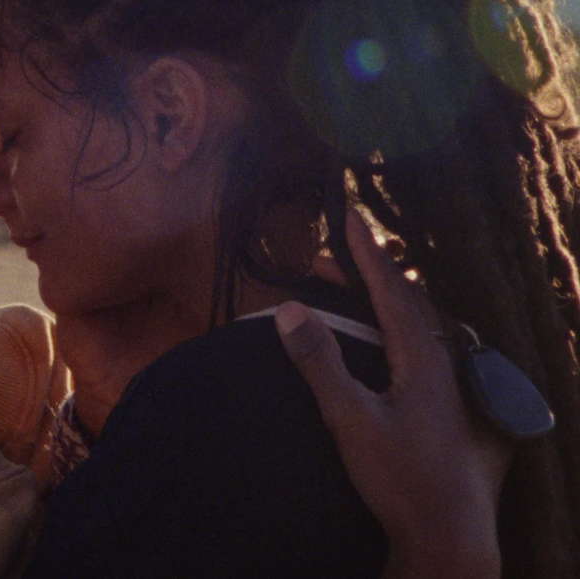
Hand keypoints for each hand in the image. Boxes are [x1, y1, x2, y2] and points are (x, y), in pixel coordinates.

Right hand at [275, 210, 509, 578]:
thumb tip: (291, 308)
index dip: (366, 249)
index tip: (348, 213)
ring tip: (356, 293)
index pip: (391, 287)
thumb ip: (320, 362)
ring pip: (423, 326)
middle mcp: (445, 364)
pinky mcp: (458, 410)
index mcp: (422, 358)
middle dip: (368, 272)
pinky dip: (403, 331)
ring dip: (386, 302)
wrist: (450, 536)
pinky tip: (392, 346)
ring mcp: (456, 388)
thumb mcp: (349, 419)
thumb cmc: (401, 478)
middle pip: (408, 301)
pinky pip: (429, 351)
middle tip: (330, 258)